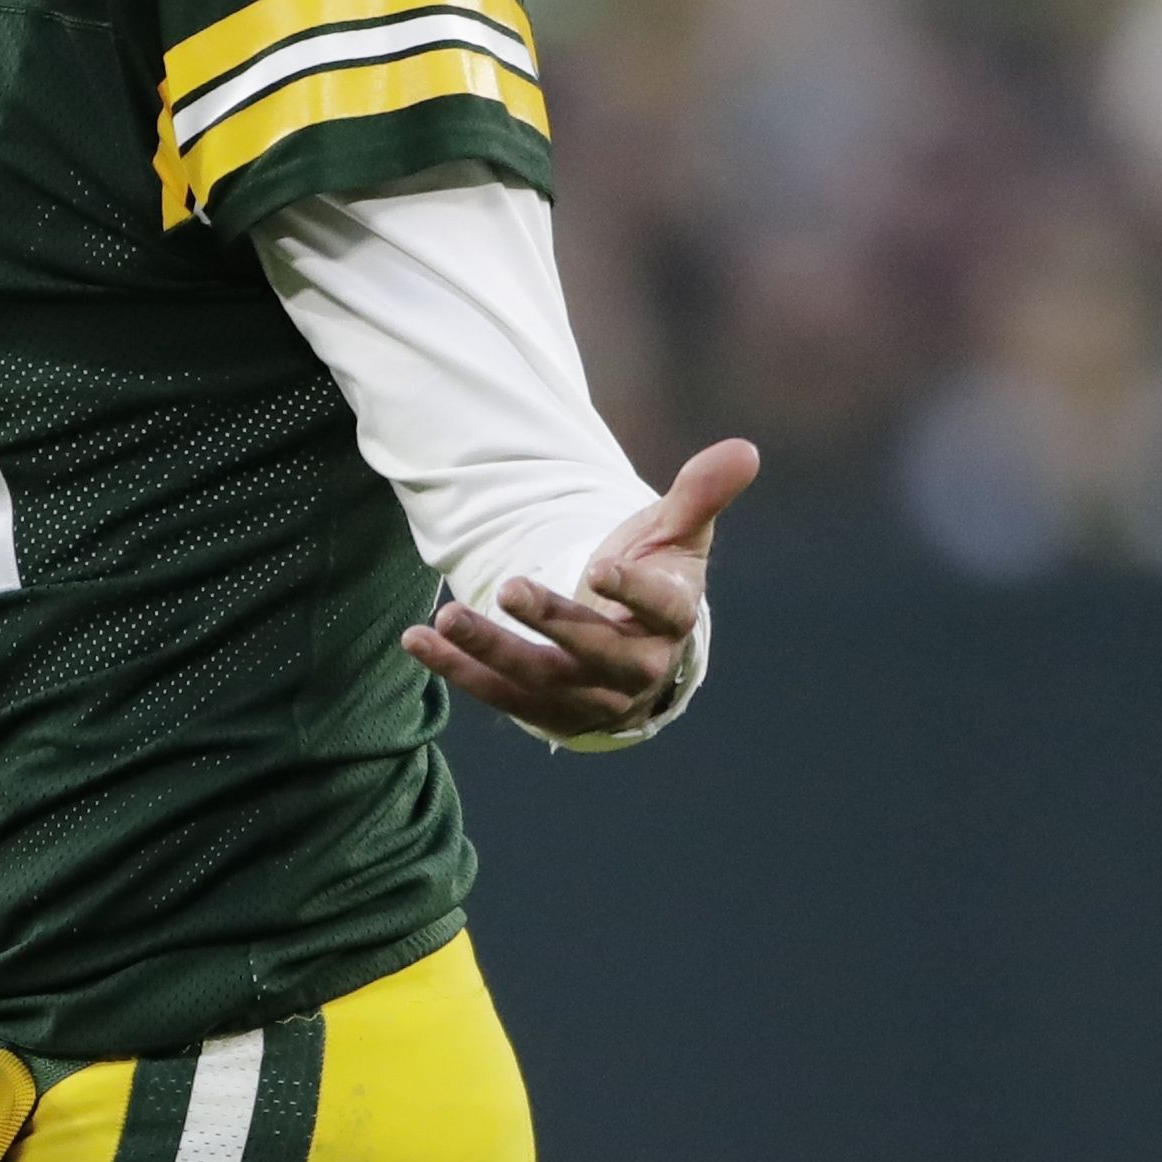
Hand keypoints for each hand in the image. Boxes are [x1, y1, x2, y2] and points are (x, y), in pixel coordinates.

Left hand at [401, 438, 756, 738]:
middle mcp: (635, 669)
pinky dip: (456, 669)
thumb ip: (700, 493)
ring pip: (537, 679)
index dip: (633, 592)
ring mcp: (588, 697)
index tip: (603, 568)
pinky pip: (498, 695)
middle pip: (592, 652)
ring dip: (488, 650)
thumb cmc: (656, 578)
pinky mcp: (546, 712)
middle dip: (550, 623)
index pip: (661, 611)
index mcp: (673, 621)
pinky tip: (416, 639)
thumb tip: (744, 448)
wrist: (637, 648)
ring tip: (443, 615)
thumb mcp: (676, 531)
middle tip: (507, 586)